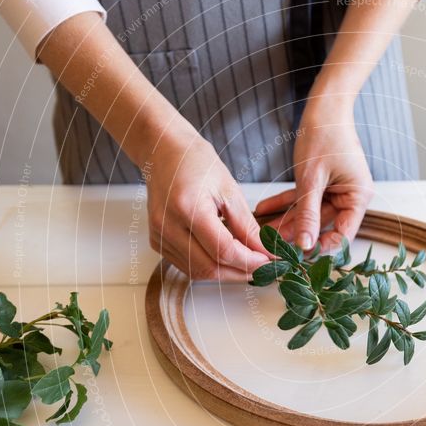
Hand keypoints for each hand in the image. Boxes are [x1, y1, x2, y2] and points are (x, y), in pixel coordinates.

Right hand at [143, 132, 269, 279]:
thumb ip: (246, 225)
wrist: (164, 152)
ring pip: (198, 272)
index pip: (223, 250)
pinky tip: (224, 258)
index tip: (269, 261)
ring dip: (225, 273)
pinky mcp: (156, 241)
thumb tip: (264, 251)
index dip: (250, 261)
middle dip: (240, 272)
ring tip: (246, 263)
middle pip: (210, 267)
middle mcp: (168, 226)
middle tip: (262, 267)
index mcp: (188, 208)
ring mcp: (159, 236)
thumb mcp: (229, 190)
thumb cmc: (196, 163)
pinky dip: (208, 266)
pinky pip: (186, 266)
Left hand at [254, 96, 373, 250]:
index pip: (343, 235)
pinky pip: (303, 199)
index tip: (296, 255)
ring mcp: (337, 190)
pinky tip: (264, 210)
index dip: (320, 246)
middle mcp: (351, 197)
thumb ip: (308, 213)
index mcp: (358, 198)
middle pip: (323, 225)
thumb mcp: (312, 178)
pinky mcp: (323, 183)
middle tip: (271, 244)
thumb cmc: (325, 135)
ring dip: (286, 220)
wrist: (324, 105)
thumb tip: (304, 245)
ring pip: (309, 213)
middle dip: (295, 233)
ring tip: (262, 230)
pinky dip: (286, 202)